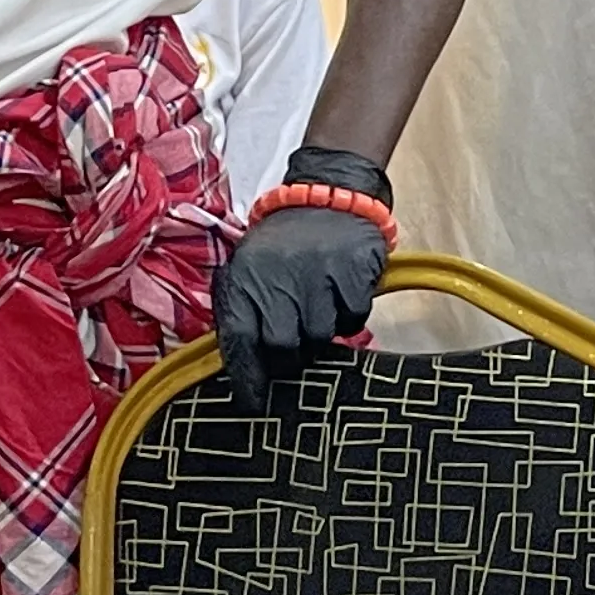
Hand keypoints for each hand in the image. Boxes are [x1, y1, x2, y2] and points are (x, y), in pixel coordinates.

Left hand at [212, 145, 393, 413]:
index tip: (252, 401)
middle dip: (290, 359)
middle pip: (284, 347)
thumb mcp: (248, 264)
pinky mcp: (353, 271)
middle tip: (295, 351)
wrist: (326, 192)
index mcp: (247, 278)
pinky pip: (354, 317)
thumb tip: (239, 360)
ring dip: (322, 333)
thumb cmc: (283, 240)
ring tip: (319, 310)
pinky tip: (340, 294)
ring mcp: (318, 275)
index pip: (240, 341)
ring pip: (322, 336)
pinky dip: (349, 314)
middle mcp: (280, 279)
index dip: (247, 377)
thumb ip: (241, 306)